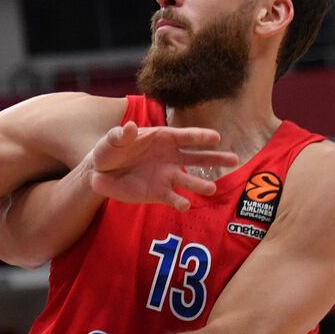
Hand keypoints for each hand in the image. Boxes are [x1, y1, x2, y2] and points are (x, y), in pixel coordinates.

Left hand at [88, 122, 238, 210]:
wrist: (99, 173)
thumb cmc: (109, 150)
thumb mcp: (112, 140)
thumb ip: (121, 135)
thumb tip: (128, 127)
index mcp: (163, 139)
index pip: (186, 136)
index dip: (201, 136)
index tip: (216, 137)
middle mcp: (170, 157)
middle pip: (197, 158)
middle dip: (216, 158)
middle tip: (235, 160)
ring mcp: (167, 176)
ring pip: (189, 180)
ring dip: (200, 184)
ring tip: (211, 189)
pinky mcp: (159, 193)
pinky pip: (173, 198)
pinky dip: (180, 202)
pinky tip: (185, 205)